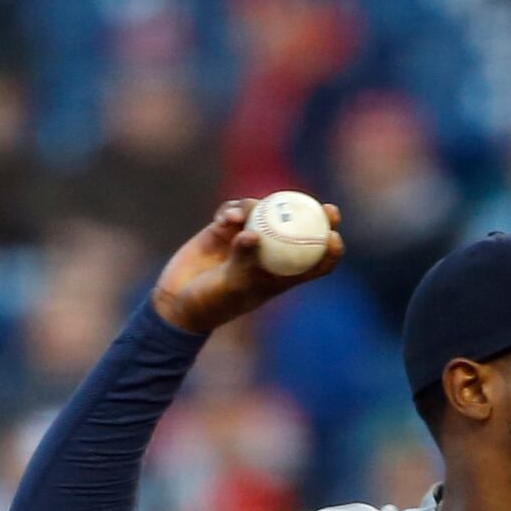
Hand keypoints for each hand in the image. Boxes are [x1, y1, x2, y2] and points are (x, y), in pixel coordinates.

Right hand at [149, 197, 340, 335]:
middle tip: (324, 207)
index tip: (334, 236)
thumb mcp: (231, 284)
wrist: (176, 301)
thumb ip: (243, 259)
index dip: (330, 250)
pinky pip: (235, 211)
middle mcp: (268, 255)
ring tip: (240, 216)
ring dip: (256, 209)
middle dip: (314, 215)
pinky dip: (232, 211)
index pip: (315, 263)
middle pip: (298, 229)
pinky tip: (225, 218)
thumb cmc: (211, 302)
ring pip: (264, 214)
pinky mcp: (224, 230)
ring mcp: (247, 239)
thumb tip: (254, 233)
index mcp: (280, 276)